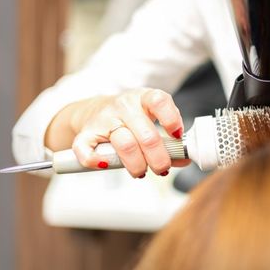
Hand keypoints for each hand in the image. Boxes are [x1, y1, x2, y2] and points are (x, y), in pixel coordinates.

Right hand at [50, 88, 188, 177]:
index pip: (159, 101)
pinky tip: (107, 165)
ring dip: (137, 165)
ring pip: (125, 145)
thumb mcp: (151, 119)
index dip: (171, 120)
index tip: (177, 136)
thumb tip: (184, 159)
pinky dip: (97, 161)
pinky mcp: (85, 134)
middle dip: (159, 159)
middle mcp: (124, 106)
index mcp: (143, 98)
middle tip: (162, 168)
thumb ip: (169, 139)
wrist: (93, 110)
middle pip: (147, 136)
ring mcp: (104, 119)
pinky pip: (87, 151)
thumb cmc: (130, 118)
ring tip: (141, 171)